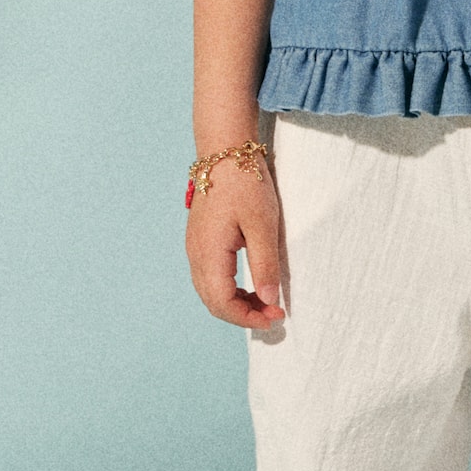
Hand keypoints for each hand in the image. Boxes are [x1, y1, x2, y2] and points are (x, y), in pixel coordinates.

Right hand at [185, 157, 284, 326]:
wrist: (225, 152)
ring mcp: (195, 248)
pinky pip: (210, 278)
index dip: (248, 318)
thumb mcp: (263, 225)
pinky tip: (251, 285)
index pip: (222, 303)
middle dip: (243, 315)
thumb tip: (268, 300)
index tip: (276, 317)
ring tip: (265, 302)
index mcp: (208, 253)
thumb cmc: (246, 183)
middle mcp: (195, 255)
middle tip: (274, 314)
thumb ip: (264, 264)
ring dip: (236, 303)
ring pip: (210, 292)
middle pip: (213, 302)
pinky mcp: (200, 241)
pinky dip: (230, 289)